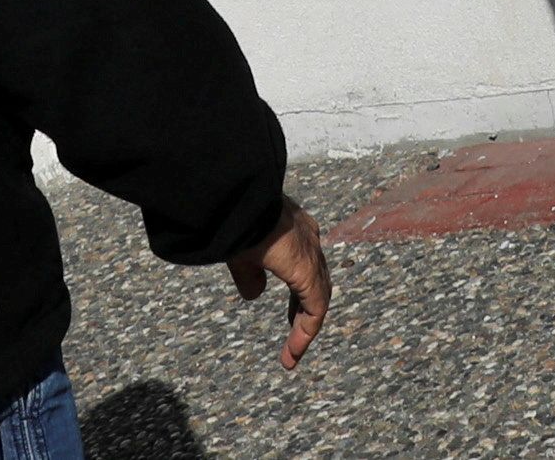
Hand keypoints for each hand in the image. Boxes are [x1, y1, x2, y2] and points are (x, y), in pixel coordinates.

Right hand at [228, 208, 328, 365]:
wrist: (241, 200)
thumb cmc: (237, 219)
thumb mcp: (241, 251)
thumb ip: (249, 273)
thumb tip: (255, 294)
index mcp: (294, 230)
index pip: (305, 265)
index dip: (298, 292)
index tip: (290, 313)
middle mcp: (308, 240)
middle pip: (316, 284)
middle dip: (304, 312)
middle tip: (296, 337)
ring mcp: (311, 255)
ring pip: (317, 299)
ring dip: (304, 329)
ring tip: (291, 355)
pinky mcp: (308, 272)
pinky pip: (315, 309)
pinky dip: (305, 332)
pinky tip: (293, 351)